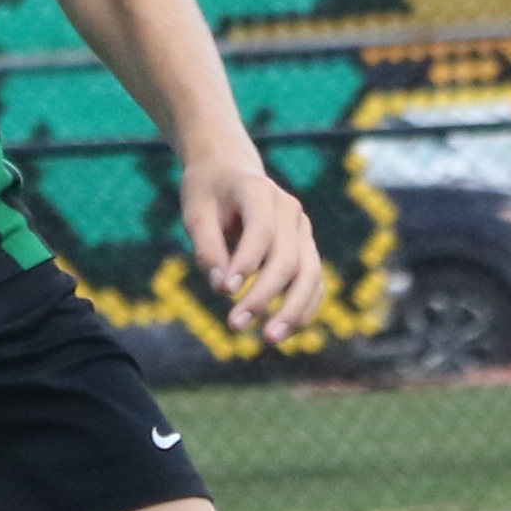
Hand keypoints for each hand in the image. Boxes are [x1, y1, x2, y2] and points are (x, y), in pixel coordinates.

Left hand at [182, 161, 322, 340]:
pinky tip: (283, 332)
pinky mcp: (306, 248)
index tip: (226, 291)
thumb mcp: (195, 212)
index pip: (262, 230)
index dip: (247, 261)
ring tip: (271, 340)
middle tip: (235, 325)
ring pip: (311, 273)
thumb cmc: (208, 193)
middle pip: (289, 258)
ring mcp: (302, 229)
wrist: (231, 171)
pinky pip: (314, 282)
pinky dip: (304, 308)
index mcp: (259, 191)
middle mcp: (290, 209)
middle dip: (265, 295)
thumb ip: (208, 247)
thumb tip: (223, 287)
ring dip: (294, 310)